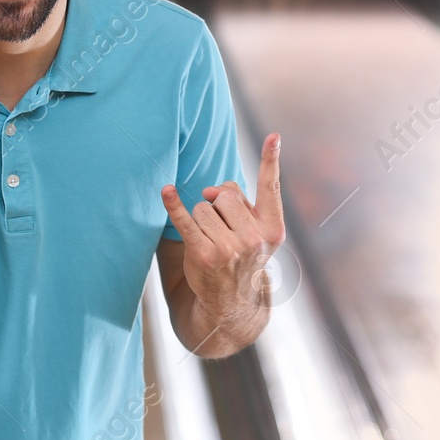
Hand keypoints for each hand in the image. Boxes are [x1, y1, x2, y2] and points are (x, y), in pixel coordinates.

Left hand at [160, 133, 286, 322]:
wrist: (231, 303)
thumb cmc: (242, 257)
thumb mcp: (255, 234)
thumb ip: (239, 204)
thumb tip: (211, 192)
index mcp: (272, 229)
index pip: (270, 187)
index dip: (271, 160)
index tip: (274, 136)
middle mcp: (253, 238)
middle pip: (225, 193)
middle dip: (217, 205)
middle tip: (221, 229)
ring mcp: (229, 248)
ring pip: (203, 207)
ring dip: (200, 218)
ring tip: (210, 240)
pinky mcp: (202, 254)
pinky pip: (185, 220)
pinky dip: (173, 204)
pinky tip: (166, 191)